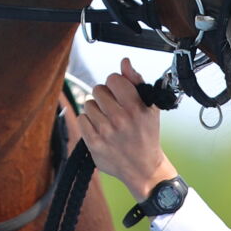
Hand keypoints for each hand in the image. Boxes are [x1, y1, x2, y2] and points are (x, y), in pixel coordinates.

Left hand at [70, 59, 177, 199]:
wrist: (143, 168)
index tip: (120, 93)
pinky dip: (88, 123)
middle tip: (113, 109)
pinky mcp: (94, 143)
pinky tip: (100, 130)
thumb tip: (124, 62)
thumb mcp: (149, 107)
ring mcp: (106, 132)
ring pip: (88, 104)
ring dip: (96, 110)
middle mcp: (120, 118)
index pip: (113, 78)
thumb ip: (136, 81)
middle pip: (98, 90)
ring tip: (107, 121)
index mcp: (135, 107)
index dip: (115, 84)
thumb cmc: (147, 134)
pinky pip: (81, 119)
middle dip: (105, 96)